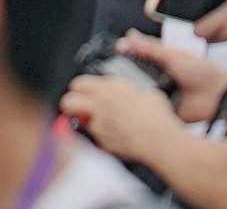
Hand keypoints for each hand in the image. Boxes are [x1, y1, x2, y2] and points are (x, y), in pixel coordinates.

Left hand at [63, 69, 187, 168]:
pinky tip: (119, 134)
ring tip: (108, 122)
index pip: (78, 83)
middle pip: (68, 102)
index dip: (80, 87)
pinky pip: (97, 138)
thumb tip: (126, 89)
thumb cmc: (154, 113)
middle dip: (72, 103)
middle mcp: (98, 106)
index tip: (84, 90)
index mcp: (106, 89)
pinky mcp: (103, 143)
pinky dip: (104, 136)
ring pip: (83, 122)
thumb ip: (126, 89)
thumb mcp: (142, 90)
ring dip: (91, 122)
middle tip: (81, 106)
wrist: (158, 137)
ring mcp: (99, 126)